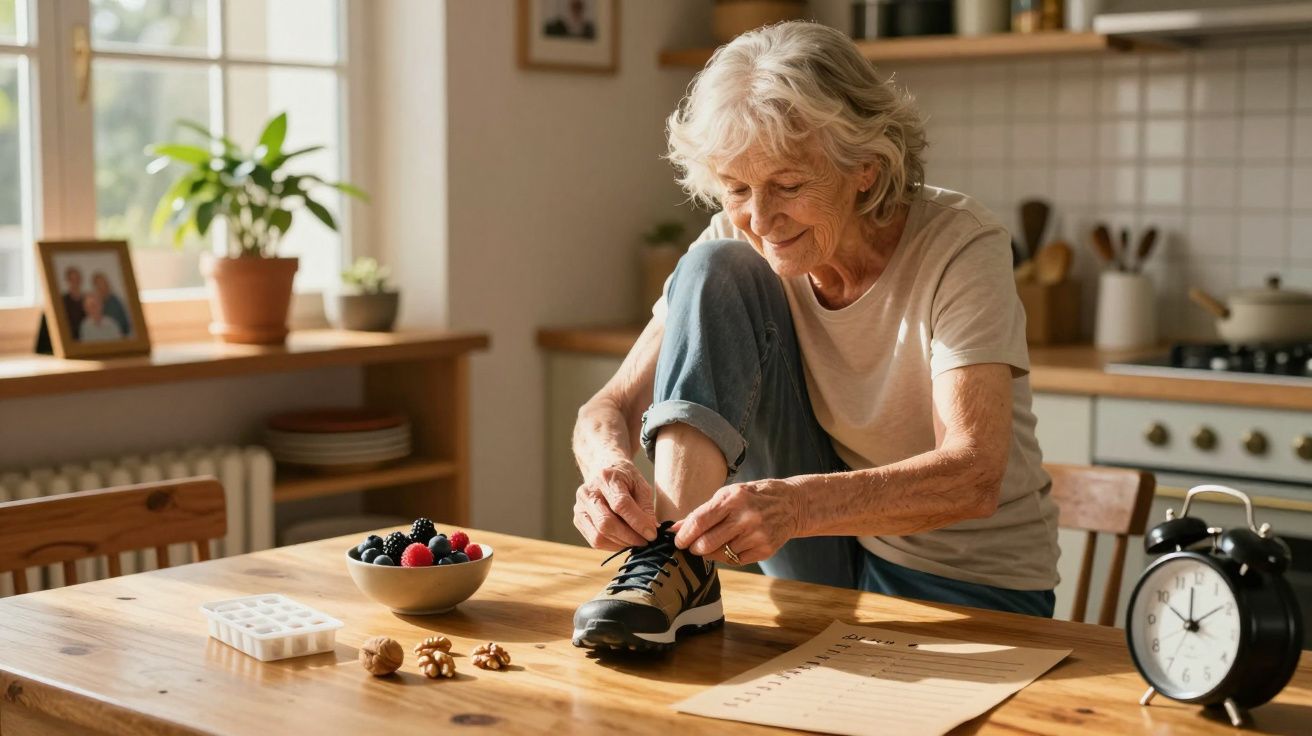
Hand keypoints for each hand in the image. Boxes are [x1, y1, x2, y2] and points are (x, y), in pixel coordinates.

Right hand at [573, 460, 658, 550]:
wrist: (604, 471)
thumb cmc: (625, 479)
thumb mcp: (641, 484)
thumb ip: (646, 506)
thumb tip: (651, 530)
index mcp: (605, 478)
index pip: (620, 504)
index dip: (638, 522)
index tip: (652, 534)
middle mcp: (587, 492)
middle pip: (606, 523)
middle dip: (629, 537)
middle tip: (645, 541)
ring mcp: (580, 507)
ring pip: (599, 536)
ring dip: (621, 543)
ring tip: (636, 541)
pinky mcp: (579, 520)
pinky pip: (595, 540)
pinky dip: (612, 545)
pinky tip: (624, 540)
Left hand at [671, 478, 800, 565]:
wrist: (791, 504)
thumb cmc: (752, 497)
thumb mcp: (727, 495)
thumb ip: (701, 512)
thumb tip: (675, 529)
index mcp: (733, 499)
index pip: (699, 522)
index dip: (684, 535)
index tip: (677, 541)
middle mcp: (745, 518)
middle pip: (706, 543)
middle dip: (694, 547)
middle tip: (693, 545)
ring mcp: (757, 535)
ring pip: (719, 554)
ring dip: (713, 551)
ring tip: (719, 540)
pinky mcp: (765, 550)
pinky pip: (735, 561)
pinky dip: (728, 555)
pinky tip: (733, 544)